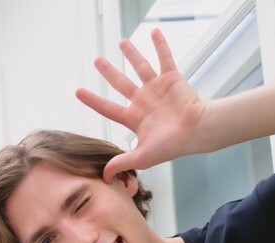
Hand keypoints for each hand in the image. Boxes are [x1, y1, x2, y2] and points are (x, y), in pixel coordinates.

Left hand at [76, 28, 204, 179]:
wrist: (196, 132)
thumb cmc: (172, 146)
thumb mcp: (141, 157)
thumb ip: (121, 163)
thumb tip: (104, 178)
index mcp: (134, 118)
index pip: (107, 108)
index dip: (92, 100)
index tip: (78, 91)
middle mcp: (143, 101)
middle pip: (120, 83)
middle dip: (108, 71)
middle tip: (97, 60)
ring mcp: (157, 88)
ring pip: (140, 67)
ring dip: (131, 54)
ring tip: (121, 42)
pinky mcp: (172, 78)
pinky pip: (164, 58)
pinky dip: (160, 44)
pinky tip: (154, 32)